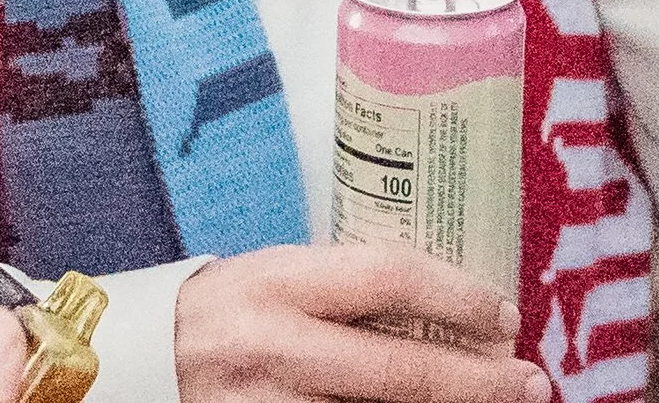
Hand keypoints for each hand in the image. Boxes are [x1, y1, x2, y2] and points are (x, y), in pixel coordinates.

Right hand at [175, 244, 547, 402]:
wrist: (127, 362)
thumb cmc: (218, 311)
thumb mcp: (276, 274)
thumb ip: (346, 289)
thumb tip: (444, 309)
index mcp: (279, 283)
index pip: (389, 280)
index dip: (459, 298)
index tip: (503, 314)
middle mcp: (275, 349)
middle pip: (400, 374)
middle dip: (479, 383)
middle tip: (531, 384)